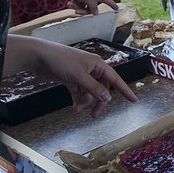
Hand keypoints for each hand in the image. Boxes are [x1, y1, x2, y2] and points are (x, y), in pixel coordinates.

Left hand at [6, 36, 136, 117]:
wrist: (39, 57)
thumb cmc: (60, 61)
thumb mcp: (79, 76)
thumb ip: (94, 88)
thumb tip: (107, 98)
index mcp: (97, 64)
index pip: (115, 79)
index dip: (124, 90)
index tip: (133, 100)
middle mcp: (91, 69)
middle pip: (102, 88)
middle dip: (99, 101)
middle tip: (94, 115)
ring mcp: (81, 75)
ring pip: (90, 92)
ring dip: (86, 102)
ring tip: (78, 110)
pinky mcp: (71, 79)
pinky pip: (79, 93)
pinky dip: (78, 101)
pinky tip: (75, 108)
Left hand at [56, 0, 117, 15]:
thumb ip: (93, 7)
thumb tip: (96, 12)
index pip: (107, 0)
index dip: (112, 4)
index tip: (117, 8)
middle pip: (93, 7)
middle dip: (85, 10)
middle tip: (78, 11)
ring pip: (84, 7)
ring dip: (77, 7)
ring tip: (71, 3)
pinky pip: (78, 4)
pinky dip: (73, 4)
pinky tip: (69, 2)